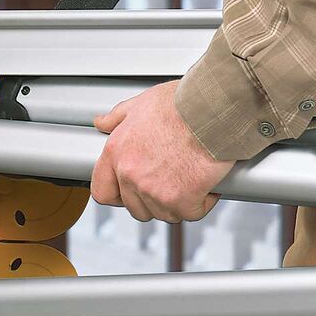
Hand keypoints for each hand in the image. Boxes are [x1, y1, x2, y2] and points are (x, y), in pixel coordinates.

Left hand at [91, 81, 232, 222]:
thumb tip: (102, 122)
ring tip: (192, 178)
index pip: (103, 191)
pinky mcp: (182, 199)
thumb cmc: (183, 102)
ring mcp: (154, 190)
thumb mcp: (143, 102)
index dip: (120, 196)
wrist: (213, 110)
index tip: (133, 192)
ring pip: (165, 213)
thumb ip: (118, 116)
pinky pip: (191, 212)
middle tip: (174, 181)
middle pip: (137, 208)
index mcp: (117, 152)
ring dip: (181, 201)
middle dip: (156, 199)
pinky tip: (208, 184)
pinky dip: (203, 201)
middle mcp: (131, 173)